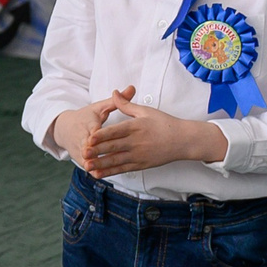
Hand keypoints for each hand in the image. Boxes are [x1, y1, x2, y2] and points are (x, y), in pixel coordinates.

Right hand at [50, 88, 130, 169]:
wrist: (64, 128)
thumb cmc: (87, 117)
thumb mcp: (100, 107)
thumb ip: (117, 101)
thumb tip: (132, 88)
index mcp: (88, 123)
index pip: (91, 128)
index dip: (93, 134)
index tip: (95, 137)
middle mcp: (81, 136)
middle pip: (86, 144)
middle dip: (89, 151)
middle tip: (92, 157)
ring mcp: (79, 148)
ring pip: (84, 156)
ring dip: (90, 163)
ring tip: (96, 170)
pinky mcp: (79, 157)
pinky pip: (86, 164)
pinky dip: (91, 169)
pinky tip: (99, 175)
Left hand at [83, 94, 228, 175]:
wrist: (184, 140)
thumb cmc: (164, 123)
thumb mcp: (146, 111)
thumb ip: (126, 104)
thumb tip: (114, 92)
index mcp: (136, 127)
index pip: (116, 131)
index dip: (102, 135)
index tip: (89, 137)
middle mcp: (136, 142)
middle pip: (114, 147)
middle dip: (97, 151)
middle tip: (82, 152)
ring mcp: (138, 155)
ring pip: (116, 160)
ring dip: (100, 164)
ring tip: (86, 166)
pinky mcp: (141, 165)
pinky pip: (123, 169)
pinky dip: (110, 172)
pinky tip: (98, 174)